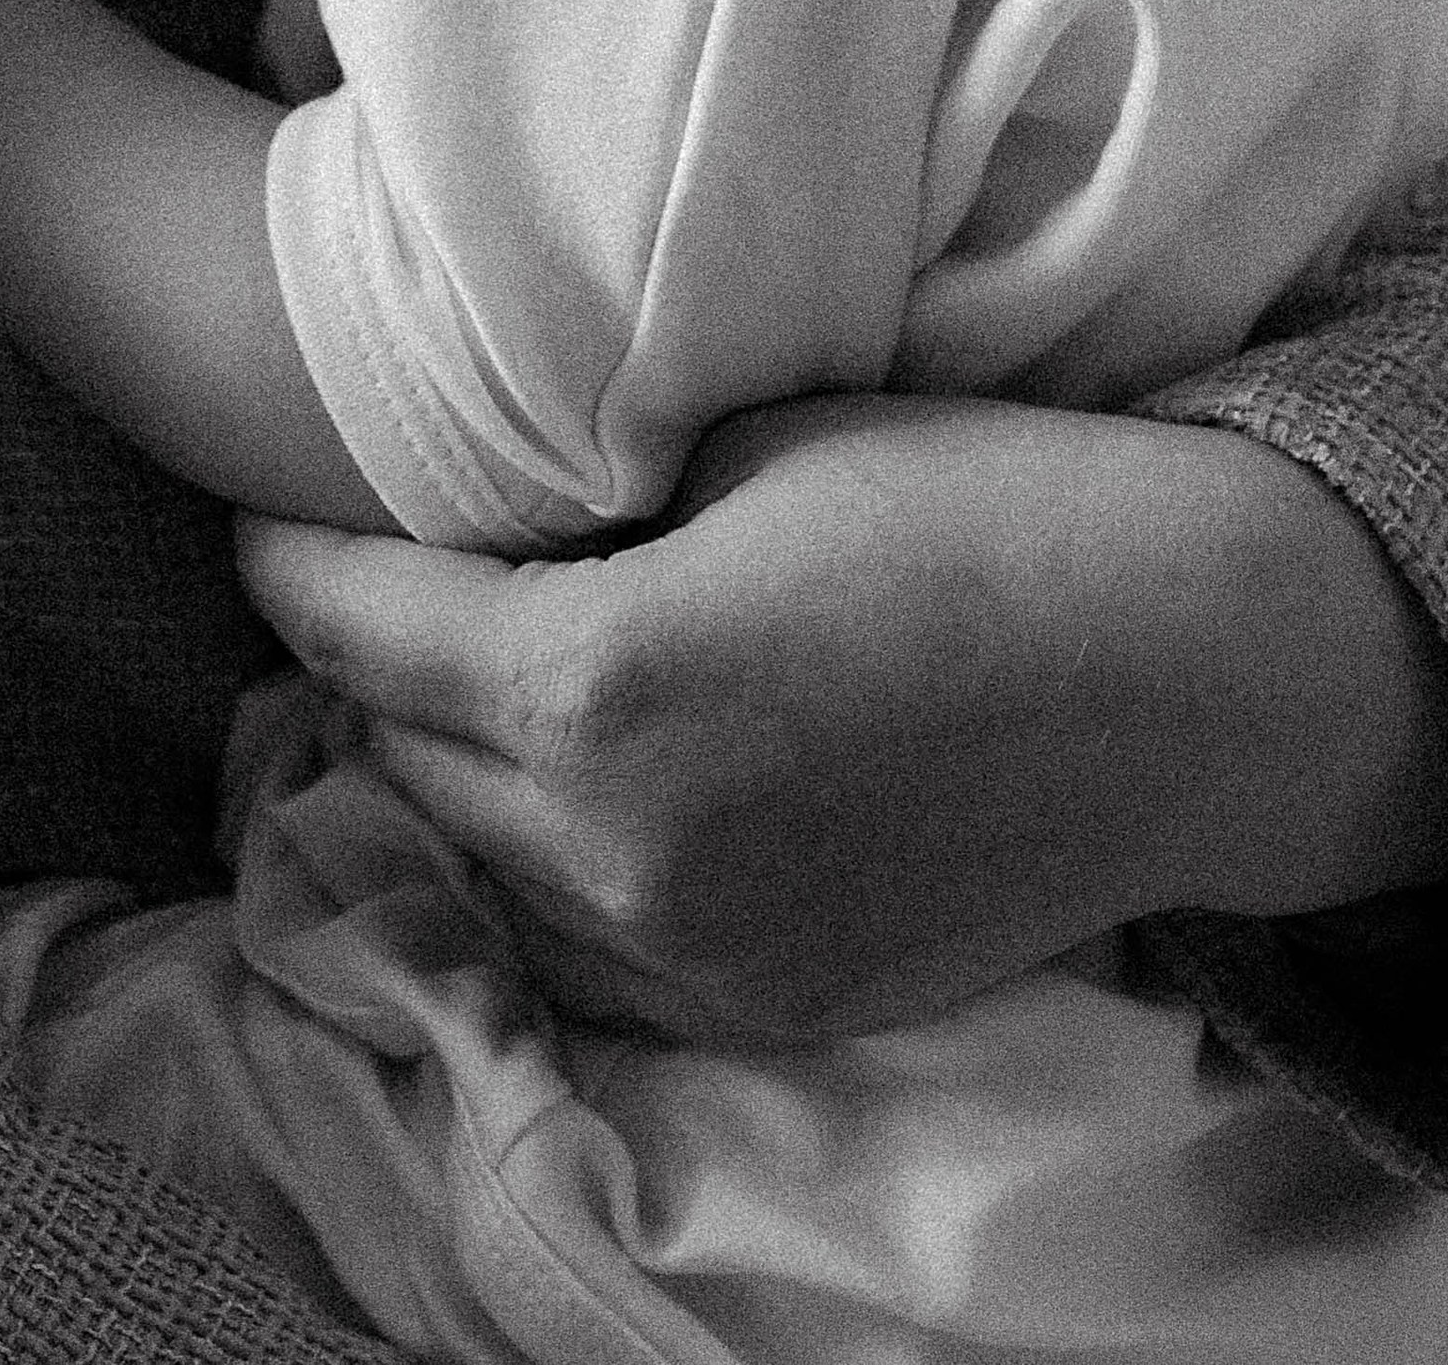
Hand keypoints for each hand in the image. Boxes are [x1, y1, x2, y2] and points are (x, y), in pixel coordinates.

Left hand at [237, 387, 1447, 1045]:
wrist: (1187, 665)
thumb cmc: (978, 498)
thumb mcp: (744, 447)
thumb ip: (588, 498)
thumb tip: (501, 506)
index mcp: (591, 689)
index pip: (354, 624)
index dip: (290, 554)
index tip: (260, 507)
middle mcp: (615, 852)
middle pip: (398, 754)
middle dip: (360, 661)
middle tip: (356, 574)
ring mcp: (693, 952)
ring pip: (480, 867)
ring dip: (441, 774)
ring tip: (437, 680)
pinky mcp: (770, 1001)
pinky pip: (585, 941)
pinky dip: (540, 861)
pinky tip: (555, 784)